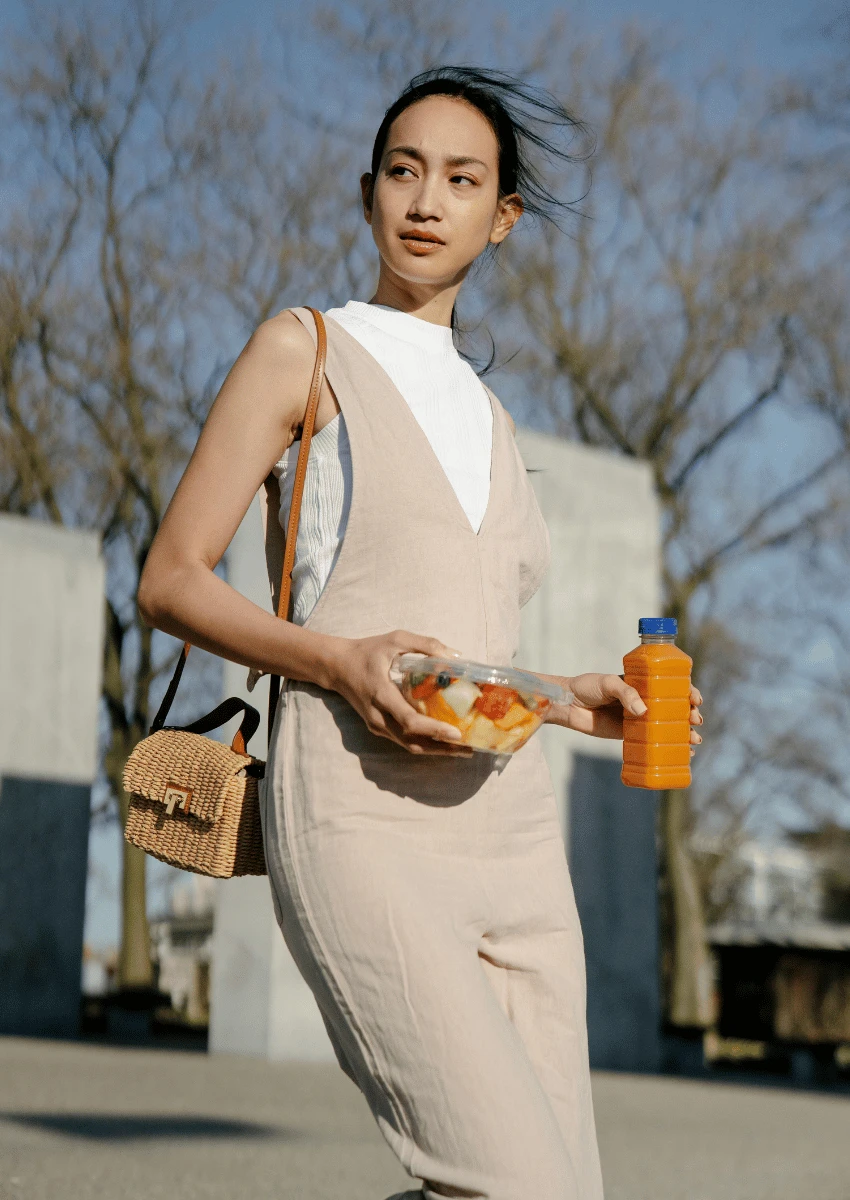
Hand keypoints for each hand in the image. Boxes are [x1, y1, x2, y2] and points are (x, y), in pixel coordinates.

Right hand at [329, 630, 473, 756]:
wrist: (336, 666)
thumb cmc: (366, 651)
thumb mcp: (394, 640)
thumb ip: (424, 645)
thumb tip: (454, 656)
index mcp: (381, 694)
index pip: (409, 720)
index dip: (434, 729)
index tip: (457, 733)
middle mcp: (378, 716)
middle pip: (412, 742)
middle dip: (442, 748)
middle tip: (469, 748)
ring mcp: (376, 725)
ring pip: (409, 745)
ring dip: (435, 750)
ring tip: (461, 749)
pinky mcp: (377, 728)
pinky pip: (403, 741)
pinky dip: (424, 743)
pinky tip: (442, 740)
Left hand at [557, 673, 703, 746]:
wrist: (567, 704)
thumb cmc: (587, 687)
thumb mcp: (608, 683)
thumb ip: (625, 693)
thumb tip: (643, 711)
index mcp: (643, 684)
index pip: (671, 686)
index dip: (687, 692)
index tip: (694, 699)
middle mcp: (644, 701)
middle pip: (674, 708)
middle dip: (690, 714)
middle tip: (695, 720)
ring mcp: (638, 719)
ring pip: (668, 726)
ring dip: (685, 733)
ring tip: (694, 739)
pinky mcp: (630, 735)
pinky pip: (653, 742)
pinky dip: (669, 748)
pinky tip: (685, 754)